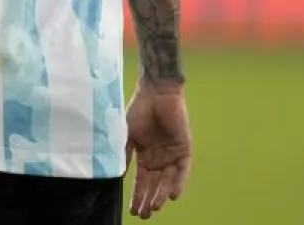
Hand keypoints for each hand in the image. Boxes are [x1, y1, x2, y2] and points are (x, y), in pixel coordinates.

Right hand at [125, 82, 191, 218]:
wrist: (156, 92)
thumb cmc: (139, 109)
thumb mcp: (127, 134)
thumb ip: (124, 154)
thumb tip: (118, 175)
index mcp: (144, 156)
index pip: (141, 182)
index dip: (137, 196)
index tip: (132, 211)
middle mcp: (159, 158)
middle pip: (154, 185)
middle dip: (148, 200)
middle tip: (144, 216)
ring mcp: (172, 154)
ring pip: (167, 181)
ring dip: (161, 194)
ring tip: (154, 208)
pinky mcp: (184, 149)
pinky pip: (182, 170)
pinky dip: (178, 182)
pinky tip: (172, 195)